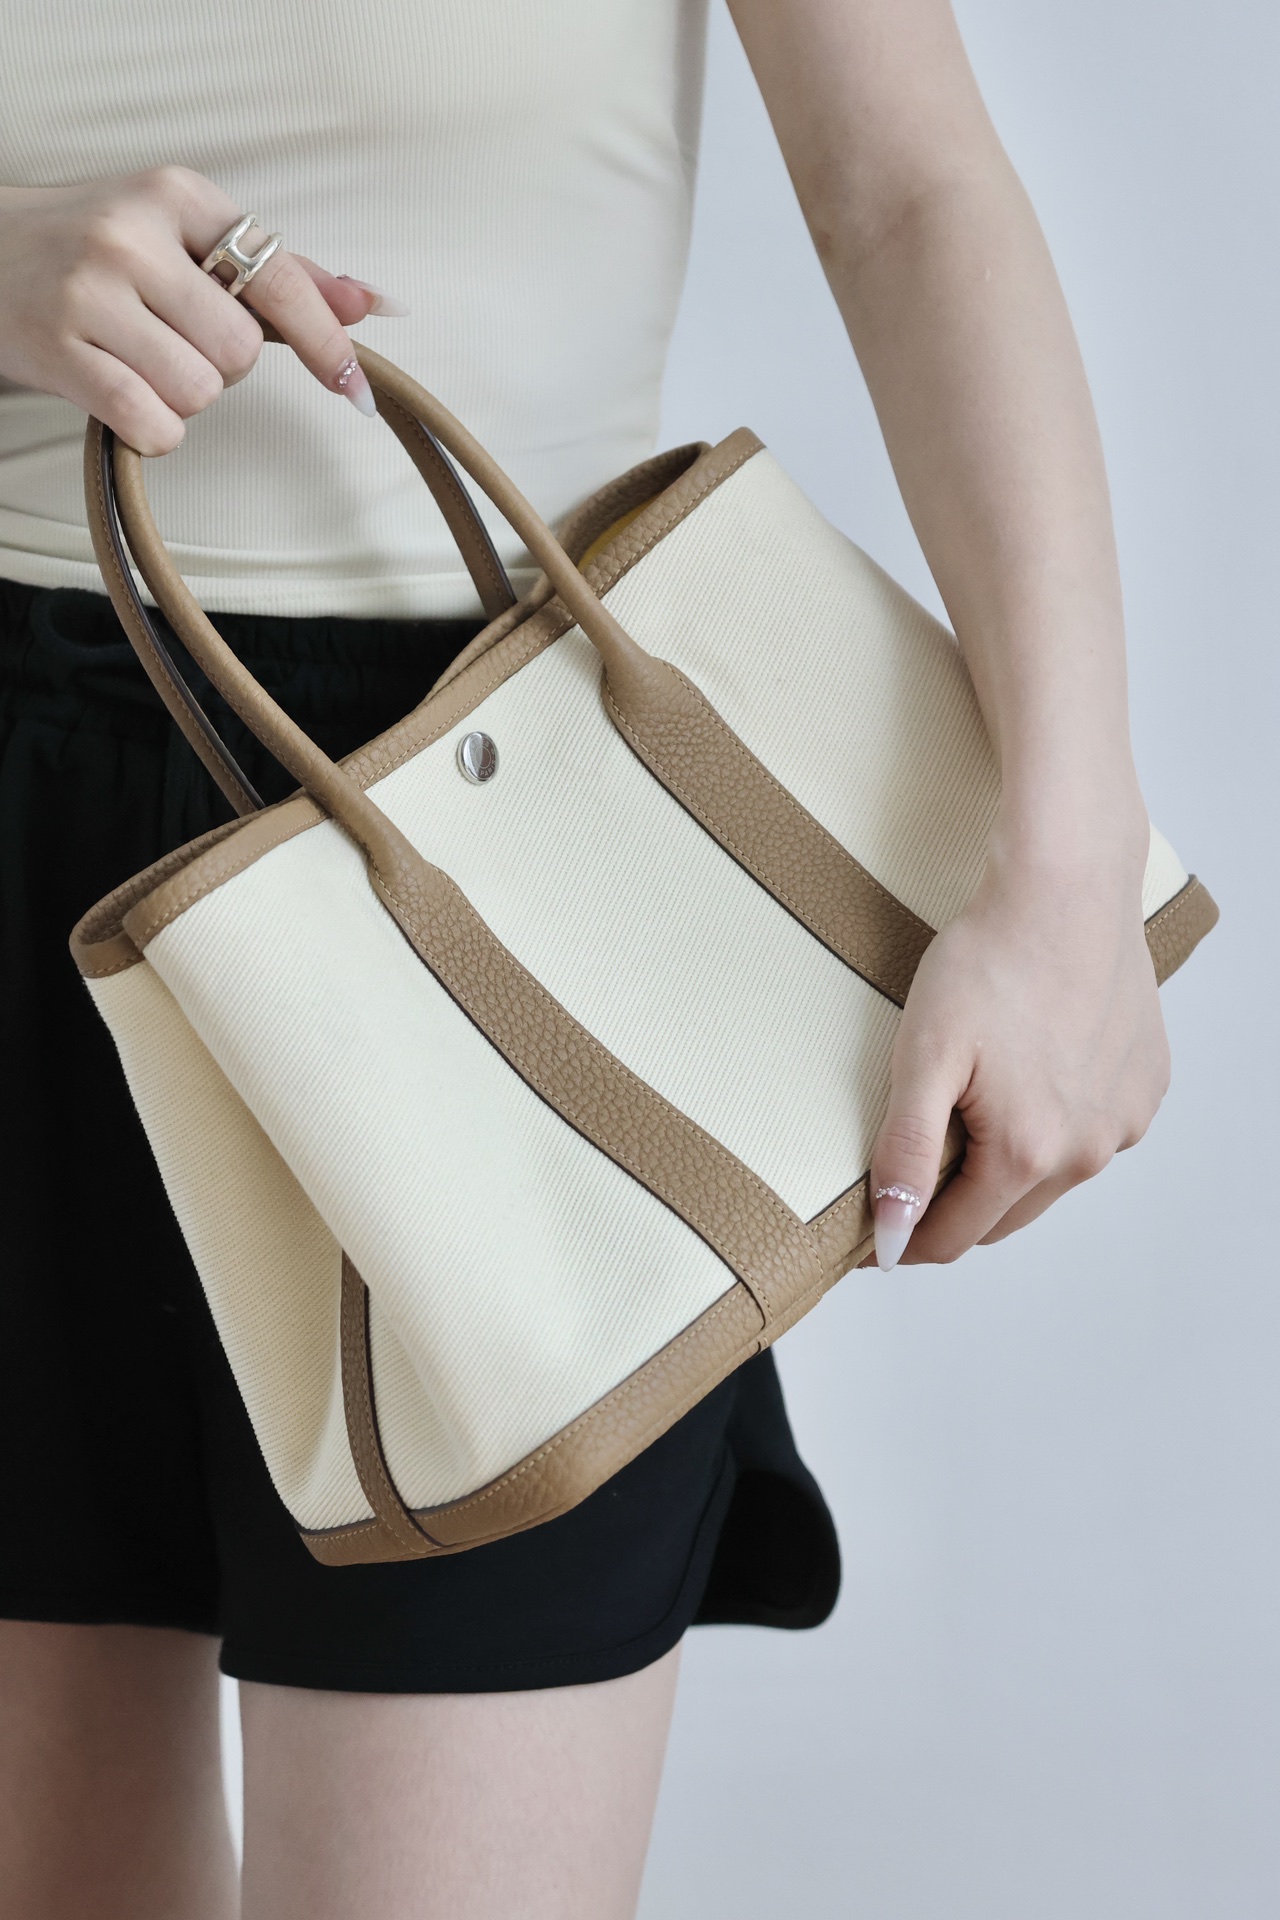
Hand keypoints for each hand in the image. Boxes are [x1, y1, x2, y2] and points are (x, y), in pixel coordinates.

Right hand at [0, 167, 405, 455]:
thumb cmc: (97, 250)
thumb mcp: (184, 236)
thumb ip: (278, 272)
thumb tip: (370, 304)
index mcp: (176, 196)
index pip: (275, 278)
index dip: (323, 341)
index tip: (355, 387)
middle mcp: (132, 236)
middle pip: (239, 353)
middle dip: (220, 365)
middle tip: (172, 340)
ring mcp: (90, 293)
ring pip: (199, 392)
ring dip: (181, 397)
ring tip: (136, 358)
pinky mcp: (61, 351)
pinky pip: (154, 425)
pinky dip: (151, 430)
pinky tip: (120, 393)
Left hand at [867, 834, 1170, 1268]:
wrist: (1067, 890)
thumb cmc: (990, 962)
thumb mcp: (924, 1057)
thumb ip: (906, 1154)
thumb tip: (891, 1235)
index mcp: (1028, 1153)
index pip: (955, 1236)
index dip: (906, 1242)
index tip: (875, 1238)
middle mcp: (1088, 1151)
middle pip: (1005, 1216)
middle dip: (955, 1209)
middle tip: (912, 1177)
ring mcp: (1124, 1120)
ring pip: (1052, 1177)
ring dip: (1009, 1167)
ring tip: (972, 1116)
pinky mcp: (1145, 1086)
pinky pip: (1090, 1132)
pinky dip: (1055, 1125)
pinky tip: (1029, 1080)